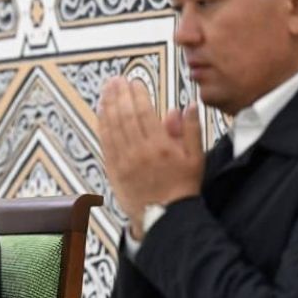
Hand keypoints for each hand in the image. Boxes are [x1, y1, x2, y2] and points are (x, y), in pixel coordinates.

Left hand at [98, 76, 203, 236]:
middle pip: (125, 115)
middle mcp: (139, 151)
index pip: (144, 112)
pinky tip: (102, 112)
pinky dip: (102, 125)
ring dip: (108, 105)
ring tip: (107, 90)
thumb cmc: (182, 187)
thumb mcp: (196, 158)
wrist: (167, 217)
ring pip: (112, 126)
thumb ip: (191, 130)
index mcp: (161, 146)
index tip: (135, 81)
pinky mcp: (114, 169)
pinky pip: (105, 142)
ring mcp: (124, 161)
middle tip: (117, 80)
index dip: (137, 94)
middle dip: (120, 94)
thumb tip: (186, 106)